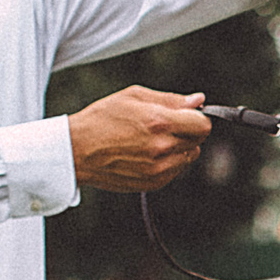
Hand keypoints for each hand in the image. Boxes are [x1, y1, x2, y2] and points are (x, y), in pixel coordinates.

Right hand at [69, 88, 210, 192]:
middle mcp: (162, 147)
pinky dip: (169, 162)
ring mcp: (158, 168)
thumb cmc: (102, 118)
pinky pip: (176, 171)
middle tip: (167, 126)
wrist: (77, 150)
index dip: (197, 118)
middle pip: (198, 140)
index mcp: (160, 122)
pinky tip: (148, 153)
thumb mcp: (134, 97)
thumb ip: (171, 99)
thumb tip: (199, 100)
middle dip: (188, 131)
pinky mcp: (152, 182)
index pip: (203, 125)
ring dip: (180, 147)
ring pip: (189, 156)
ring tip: (154, 140)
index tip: (186, 115)